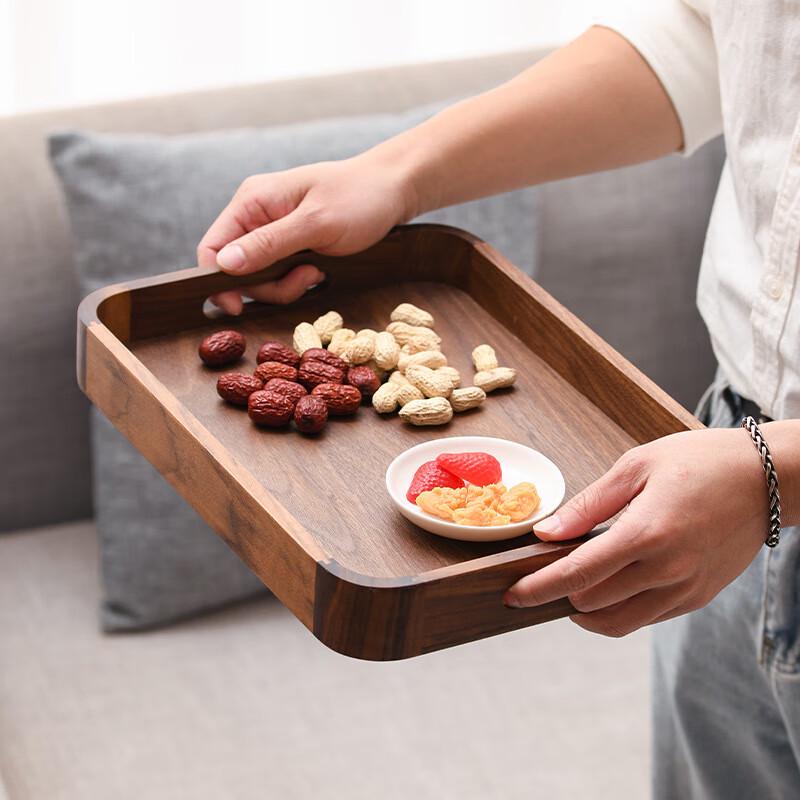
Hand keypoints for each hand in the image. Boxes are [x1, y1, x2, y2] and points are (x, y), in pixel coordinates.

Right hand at [197, 153, 416, 313]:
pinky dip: (298, 281)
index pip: (212, 247)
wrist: (393, 190)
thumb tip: (225, 264)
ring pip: (260, 278)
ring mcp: (273, 232)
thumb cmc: (359, 198)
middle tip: (305, 277)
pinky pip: (280, 275)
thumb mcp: (316, 223)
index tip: (237, 307)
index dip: (218, 281)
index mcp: (252, 202)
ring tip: (318, 270)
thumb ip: (270, 243)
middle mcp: (256, 216)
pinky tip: (320, 269)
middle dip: (268, 285)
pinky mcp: (291, 246)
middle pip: (236, 270)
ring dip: (287, 285)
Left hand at [504, 428, 769, 636]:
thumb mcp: (636, 467)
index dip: (537, 588)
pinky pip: (647, 618)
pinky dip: (618, 610)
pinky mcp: (699, 597)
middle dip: (557, 594)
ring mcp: (685, 588)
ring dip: (585, 612)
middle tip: (541, 577)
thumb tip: (547, 533)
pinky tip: (609, 586)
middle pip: (591, 604)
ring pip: (618, 623)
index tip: (512, 595)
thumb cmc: (700, 461)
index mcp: (646, 532)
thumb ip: (588, 505)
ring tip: (571, 588)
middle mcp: (667, 569)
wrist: (766, 478)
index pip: (577, 574)